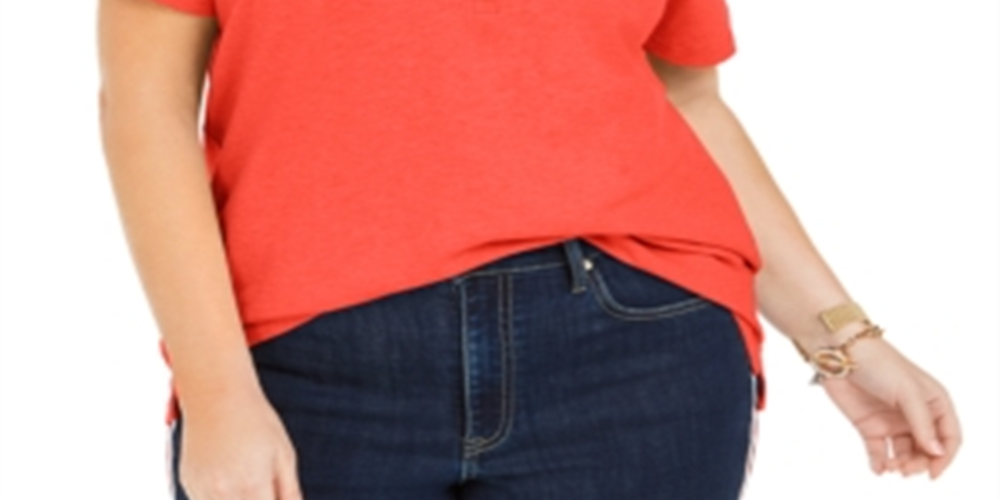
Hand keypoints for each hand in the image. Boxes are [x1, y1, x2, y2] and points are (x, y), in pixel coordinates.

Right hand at [178, 388, 302, 499]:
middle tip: (264, 486)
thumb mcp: (284, 456)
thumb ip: (290, 493)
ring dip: (238, 499)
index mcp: (252, 487)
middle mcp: (223, 494)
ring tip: (246, 475)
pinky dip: (221, 497)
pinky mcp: (188, 483)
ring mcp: (201, 490)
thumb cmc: (256, 421)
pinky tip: (229, 474)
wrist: (216, 393)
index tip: (274, 495)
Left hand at [819, 338, 960, 478]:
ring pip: (904, 453)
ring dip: (901, 464)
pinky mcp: (869, 426)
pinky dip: (880, 463)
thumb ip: (922, 422)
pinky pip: (879, 451)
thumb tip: (936, 452)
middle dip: (920, 463)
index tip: (933, 472)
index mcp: (934, 402)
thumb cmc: (880, 363)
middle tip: (906, 470)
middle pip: (927, 449)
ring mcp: (892, 421)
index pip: (948, 436)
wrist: (841, 352)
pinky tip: (878, 468)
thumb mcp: (908, 391)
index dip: (944, 456)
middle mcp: (915, 415)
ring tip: (892, 467)